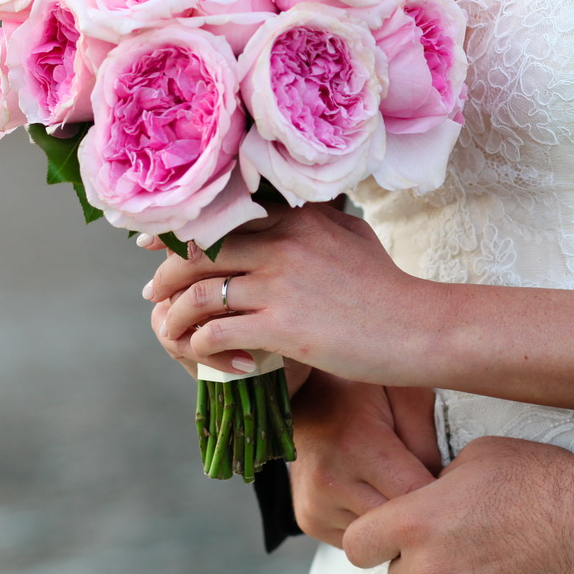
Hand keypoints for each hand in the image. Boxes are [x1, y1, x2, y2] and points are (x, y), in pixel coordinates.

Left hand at [144, 204, 435, 382]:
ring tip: (173, 330)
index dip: (180, 234)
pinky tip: (210, 358)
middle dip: (166, 274)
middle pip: (198, 251)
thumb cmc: (389, 289)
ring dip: (175, 316)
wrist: (419, 329)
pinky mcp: (282, 327)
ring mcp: (280, 284)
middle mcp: (283, 242)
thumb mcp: (352, 236)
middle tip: (154, 293)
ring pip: (199, 293)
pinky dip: (202, 346)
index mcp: (297, 218)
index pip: (221, 217)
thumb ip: (313, 222)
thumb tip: (286, 215)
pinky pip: (217, 333)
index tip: (156, 249)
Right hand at [287, 372, 441, 546]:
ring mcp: (317, 506)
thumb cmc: (355, 392)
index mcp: (358, 445)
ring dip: (392, 522)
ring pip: (379, 538)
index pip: (416, 494)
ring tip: (392, 486)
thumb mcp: (402, 394)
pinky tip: (370, 496)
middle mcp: (331, 480)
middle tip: (426, 489)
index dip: (440, 493)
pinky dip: (370, 525)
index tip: (449, 484)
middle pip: (398, 524)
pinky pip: (358, 541)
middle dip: (418, 512)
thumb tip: (442, 484)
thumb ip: (428, 438)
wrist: (301, 399)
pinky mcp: (311, 522)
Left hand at [342, 436, 573, 573]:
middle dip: (419, 570)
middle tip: (457, 552)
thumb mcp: (477, 457)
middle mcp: (429, 566)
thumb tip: (425, 498)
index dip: (372, 544)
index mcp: (416, 519)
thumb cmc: (540, 479)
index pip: (356, 547)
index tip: (390, 542)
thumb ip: (436, 482)